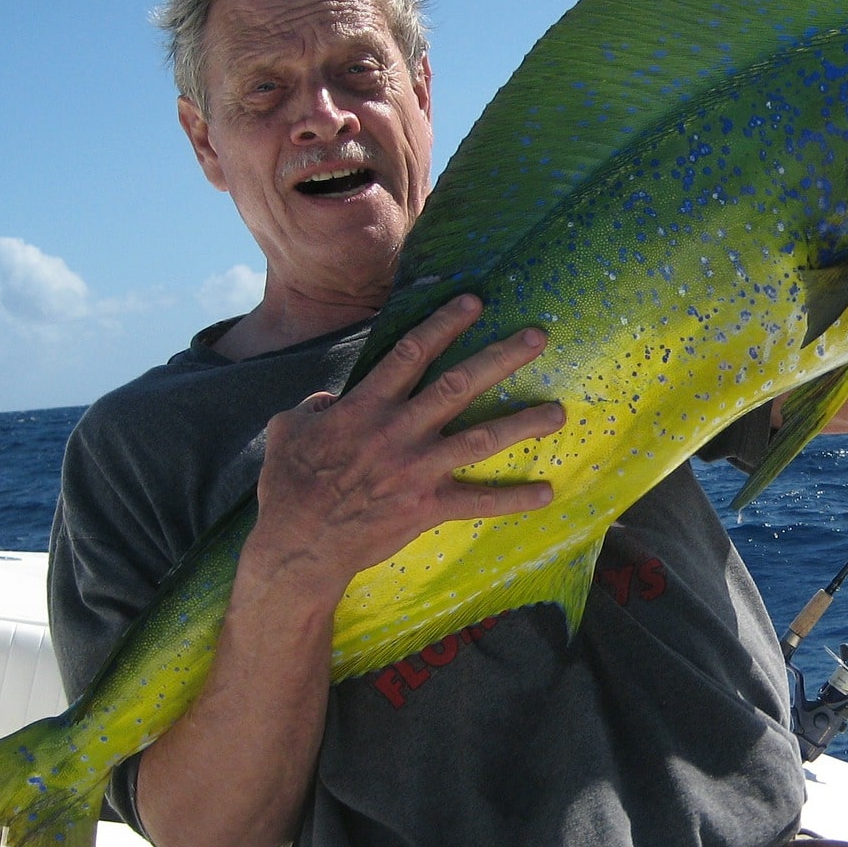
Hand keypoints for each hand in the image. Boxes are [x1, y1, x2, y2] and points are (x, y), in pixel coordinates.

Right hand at [247, 295, 563, 601]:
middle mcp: (400, 430)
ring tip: (559, 411)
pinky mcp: (428, 505)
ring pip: (481, 438)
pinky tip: (547, 493)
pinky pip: (479, 501)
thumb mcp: (289, 429)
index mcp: (366, 406)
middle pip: (459, 384)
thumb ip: (314, 407)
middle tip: (538, 337)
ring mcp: (418, 468)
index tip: (475, 302)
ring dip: (523, 423)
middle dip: (502, 357)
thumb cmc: (289, 485)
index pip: (412, 354)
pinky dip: (514, 499)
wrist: (299, 544)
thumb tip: (329, 400)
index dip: (444, 324)